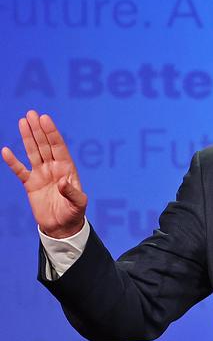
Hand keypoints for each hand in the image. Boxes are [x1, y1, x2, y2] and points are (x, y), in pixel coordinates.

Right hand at [2, 110, 86, 238]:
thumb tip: (61, 182)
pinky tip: (6, 150)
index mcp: (67, 169)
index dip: (51, 133)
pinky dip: (13, 161)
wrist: (62, 227)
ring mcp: (41, 174)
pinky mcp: (30, 184)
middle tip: (31, 113)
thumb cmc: (74, 214)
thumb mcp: (78, 204)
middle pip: (44, 145)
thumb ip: (72, 192)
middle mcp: (53, 168)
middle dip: (38, 130)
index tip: (44, 119)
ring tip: (22, 121)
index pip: (58, 147)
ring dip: (27, 138)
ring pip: (33, 152)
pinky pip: (19, 170)